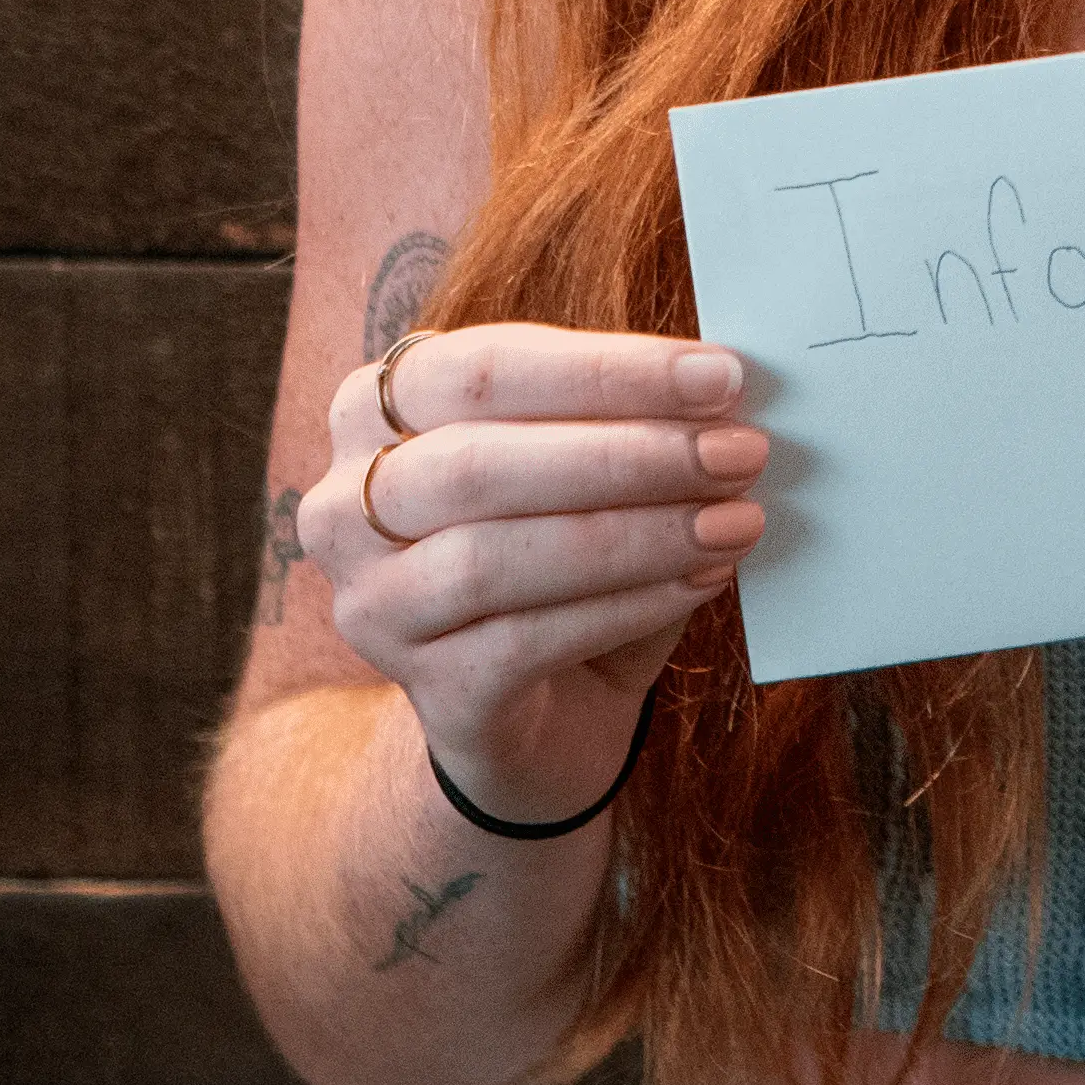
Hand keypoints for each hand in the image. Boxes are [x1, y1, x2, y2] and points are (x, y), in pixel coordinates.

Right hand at [296, 325, 767, 829]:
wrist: (540, 716)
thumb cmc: (564, 561)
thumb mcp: (586, 471)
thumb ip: (628, 423)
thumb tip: (723, 388)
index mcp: (375, 412)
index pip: (482, 369)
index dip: (606, 369)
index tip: (721, 375)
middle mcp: (344, 507)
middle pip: (478, 461)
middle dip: (626, 451)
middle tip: (740, 450)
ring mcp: (374, 607)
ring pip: (494, 557)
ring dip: (635, 532)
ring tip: (735, 520)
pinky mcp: (427, 692)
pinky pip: (525, 642)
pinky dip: (627, 605)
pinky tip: (701, 582)